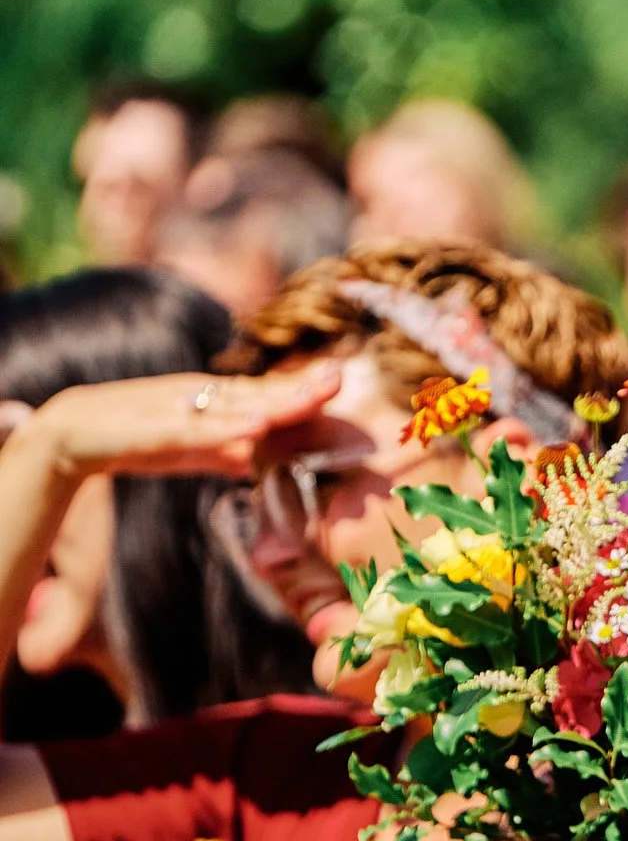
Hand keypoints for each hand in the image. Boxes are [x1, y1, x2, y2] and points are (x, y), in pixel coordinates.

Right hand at [19, 364, 341, 480]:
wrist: (70, 436)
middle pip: (262, 395)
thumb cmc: (136, 441)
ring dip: (280, 399)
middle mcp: (203, 399)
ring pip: (238, 404)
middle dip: (304, 389)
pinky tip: (257, 427)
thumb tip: (266, 464)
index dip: (305, 393)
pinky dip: (228, 427)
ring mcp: (181, 410)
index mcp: (214, 404)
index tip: (344, 385)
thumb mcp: (191, 450)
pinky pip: (198, 429)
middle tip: (342, 377)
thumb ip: (227, 453)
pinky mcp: (157, 428)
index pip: (268, 398)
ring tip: (319, 391)